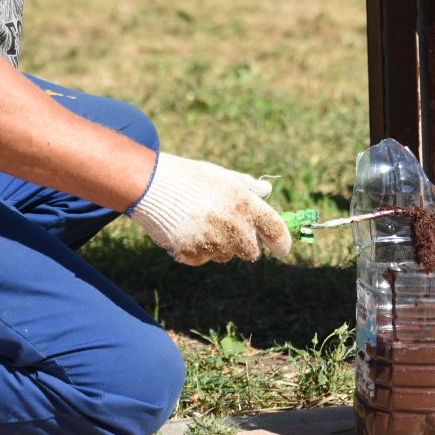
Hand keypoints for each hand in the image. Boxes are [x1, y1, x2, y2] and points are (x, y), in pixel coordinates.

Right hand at [128, 154, 291, 264]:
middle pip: (251, 251)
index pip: (275, 230)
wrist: (151, 186)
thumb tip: (267, 190)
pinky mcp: (192, 255)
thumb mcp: (221, 175)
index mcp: (244, 203)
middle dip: (244, 243)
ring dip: (219, 245)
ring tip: (199, 222)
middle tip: (227, 227)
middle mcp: (233, 227)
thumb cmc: (189, 177)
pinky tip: (185, 230)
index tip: (283, 248)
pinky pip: (203, 259)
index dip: (282, 241)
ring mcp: (212, 244)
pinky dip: (198, 249)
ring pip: (225, 255)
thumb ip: (247, 187)